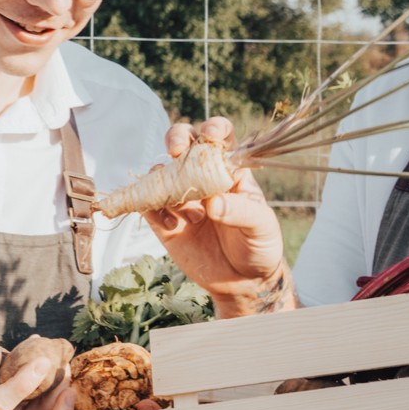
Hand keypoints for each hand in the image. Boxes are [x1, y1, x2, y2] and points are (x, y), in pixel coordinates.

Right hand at [142, 117, 290, 316]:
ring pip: (160, 173)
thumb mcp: (260, 226)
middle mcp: (202, 178)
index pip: (220, 137)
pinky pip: (148, 205)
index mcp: (230, 171)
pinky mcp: (164, 222)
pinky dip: (152, 208)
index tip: (211, 134)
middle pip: (182, 143)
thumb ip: (240, 211)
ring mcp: (181, 198)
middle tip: (176, 150)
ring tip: (189, 213)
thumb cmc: (259, 245)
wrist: (243, 281)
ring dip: (165, 183)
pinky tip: (174, 227)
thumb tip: (213, 203)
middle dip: (176, 138)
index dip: (213, 128)